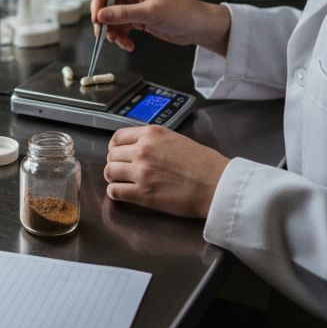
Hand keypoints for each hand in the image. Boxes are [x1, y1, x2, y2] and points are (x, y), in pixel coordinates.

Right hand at [89, 0, 231, 53]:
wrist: (198, 27)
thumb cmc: (181, 12)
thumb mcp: (150, 12)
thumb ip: (124, 14)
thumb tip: (101, 15)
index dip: (98, 3)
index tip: (96, 19)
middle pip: (107, 6)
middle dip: (105, 22)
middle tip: (104, 36)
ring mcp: (135, 7)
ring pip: (113, 20)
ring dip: (114, 33)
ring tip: (121, 43)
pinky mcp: (139, 20)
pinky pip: (122, 28)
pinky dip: (122, 38)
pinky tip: (129, 45)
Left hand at [104, 125, 229, 218]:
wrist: (216, 184)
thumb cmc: (204, 163)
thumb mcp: (177, 139)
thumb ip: (156, 142)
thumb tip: (142, 148)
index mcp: (152, 134)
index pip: (118, 137)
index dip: (115, 147)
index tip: (118, 154)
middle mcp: (142, 150)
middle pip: (112, 155)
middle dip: (115, 163)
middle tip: (122, 170)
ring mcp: (140, 172)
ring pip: (109, 172)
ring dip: (113, 177)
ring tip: (121, 182)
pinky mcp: (142, 193)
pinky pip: (115, 191)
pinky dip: (115, 193)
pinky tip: (122, 194)